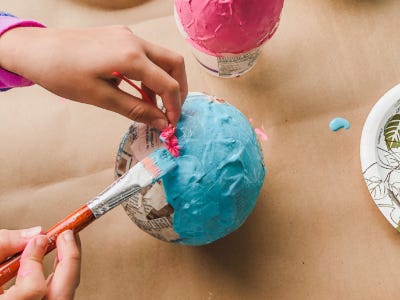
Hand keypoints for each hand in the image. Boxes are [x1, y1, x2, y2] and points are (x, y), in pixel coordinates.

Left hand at [0, 26, 187, 128]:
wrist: (35, 49)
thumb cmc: (62, 74)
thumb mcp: (100, 97)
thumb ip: (135, 110)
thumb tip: (161, 123)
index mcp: (131, 57)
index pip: (167, 84)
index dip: (174, 107)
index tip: (171, 124)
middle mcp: (134, 41)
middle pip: (174, 63)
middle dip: (179, 89)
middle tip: (172, 111)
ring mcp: (128, 35)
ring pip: (162, 57)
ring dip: (165, 81)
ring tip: (154, 105)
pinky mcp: (120, 36)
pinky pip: (146, 54)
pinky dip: (151, 73)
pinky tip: (140, 89)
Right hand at [0, 228, 80, 299]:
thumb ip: (3, 245)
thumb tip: (35, 233)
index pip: (32, 290)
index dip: (35, 263)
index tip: (37, 240)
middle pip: (61, 295)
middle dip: (70, 260)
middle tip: (68, 235)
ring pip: (63, 295)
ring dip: (68, 267)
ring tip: (66, 241)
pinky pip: (58, 295)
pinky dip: (61, 275)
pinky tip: (59, 259)